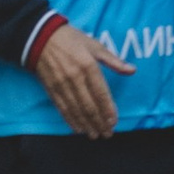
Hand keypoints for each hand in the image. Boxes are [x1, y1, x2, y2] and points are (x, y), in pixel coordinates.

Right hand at [32, 18, 132, 139]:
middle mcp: (75, 78)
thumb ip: (114, 61)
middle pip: (89, 105)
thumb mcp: (95, 45)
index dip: (108, 109)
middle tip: (107, 134)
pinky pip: (62, 108)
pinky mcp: (51, 89)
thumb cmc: (72, 40)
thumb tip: (132, 70)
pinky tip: (77, 128)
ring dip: (86, 124)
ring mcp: (61, 84)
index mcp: (88, 66)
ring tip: (94, 135)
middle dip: (99, 122)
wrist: (40, 38)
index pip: (101, 93)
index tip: (114, 122)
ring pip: (75, 109)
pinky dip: (70, 120)